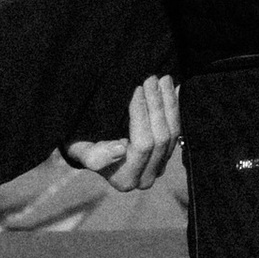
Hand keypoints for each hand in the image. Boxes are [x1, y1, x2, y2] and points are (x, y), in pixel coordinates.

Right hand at [63, 72, 181, 192]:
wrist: (92, 147)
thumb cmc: (83, 145)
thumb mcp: (80, 149)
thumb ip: (95, 156)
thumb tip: (120, 150)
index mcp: (126, 179)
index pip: (142, 145)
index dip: (142, 115)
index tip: (137, 89)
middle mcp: (146, 178)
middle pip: (160, 138)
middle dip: (157, 104)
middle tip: (151, 78)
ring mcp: (160, 167)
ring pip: (173, 133)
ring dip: (169, 103)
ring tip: (163, 79)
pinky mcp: (168, 155)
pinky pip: (178, 130)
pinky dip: (176, 108)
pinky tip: (175, 89)